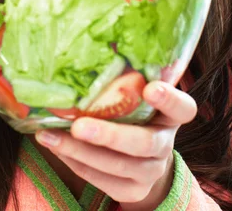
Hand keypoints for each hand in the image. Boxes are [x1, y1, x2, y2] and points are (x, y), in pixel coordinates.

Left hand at [35, 81, 196, 208]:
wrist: (143, 158)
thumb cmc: (134, 112)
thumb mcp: (137, 92)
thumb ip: (130, 75)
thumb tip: (102, 41)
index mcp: (171, 115)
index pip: (183, 108)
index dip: (169, 99)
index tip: (150, 88)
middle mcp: (165, 144)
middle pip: (143, 143)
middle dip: (109, 135)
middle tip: (78, 125)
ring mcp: (150, 171)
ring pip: (116, 165)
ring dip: (79, 151)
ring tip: (49, 136)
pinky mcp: (132, 190)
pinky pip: (102, 179)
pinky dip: (76, 163)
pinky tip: (55, 148)